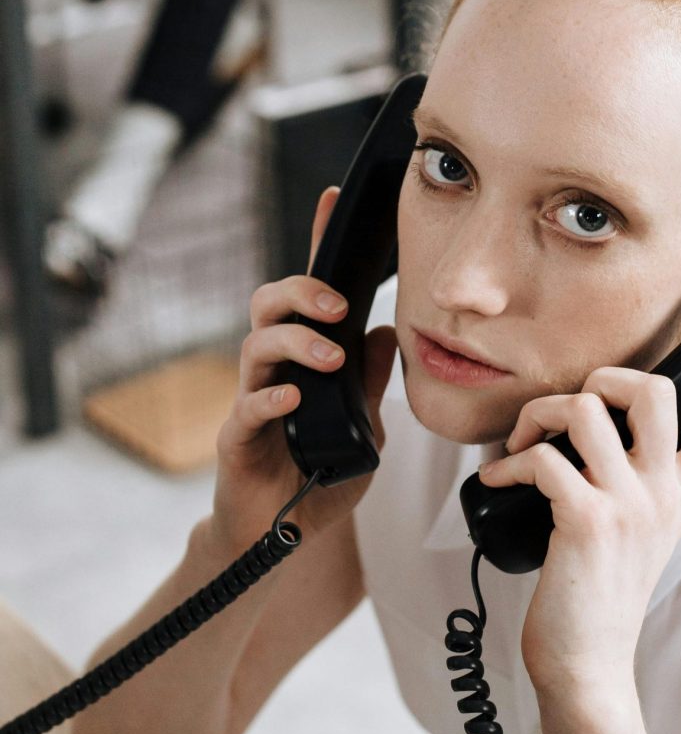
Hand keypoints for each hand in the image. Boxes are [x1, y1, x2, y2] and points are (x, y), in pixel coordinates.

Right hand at [209, 186, 397, 556]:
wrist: (286, 533)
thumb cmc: (321, 473)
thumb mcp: (364, 425)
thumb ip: (371, 382)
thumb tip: (388, 331)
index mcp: (306, 360)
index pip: (310, 295)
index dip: (317, 244)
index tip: (331, 199)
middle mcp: (275, 370)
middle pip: (270, 305)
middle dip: (302, 292)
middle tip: (338, 307)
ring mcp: (253, 400)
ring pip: (255, 345)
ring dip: (296, 342)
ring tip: (329, 358)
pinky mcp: (238, 439)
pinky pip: (246, 407)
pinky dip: (270, 396)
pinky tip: (293, 397)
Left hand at [477, 331, 680, 697]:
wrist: (586, 663)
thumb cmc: (599, 590)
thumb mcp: (638, 531)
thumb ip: (635, 481)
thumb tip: (591, 425)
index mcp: (680, 492)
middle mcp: (663, 493)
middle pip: (655, 390)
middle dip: (606, 376)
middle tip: (576, 407)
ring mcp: (629, 505)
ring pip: (587, 408)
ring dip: (540, 414)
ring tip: (521, 445)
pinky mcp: (588, 521)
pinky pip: (544, 458)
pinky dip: (510, 462)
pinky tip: (498, 480)